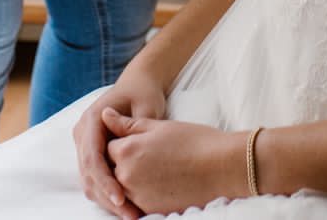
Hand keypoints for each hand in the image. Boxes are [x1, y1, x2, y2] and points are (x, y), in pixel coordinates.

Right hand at [73, 69, 168, 217]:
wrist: (137, 84)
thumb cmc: (143, 93)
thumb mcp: (145, 106)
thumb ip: (134, 125)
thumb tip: (127, 144)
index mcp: (92, 119)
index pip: (93, 156)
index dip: (105, 180)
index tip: (121, 198)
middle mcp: (83, 132)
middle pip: (88, 173)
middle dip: (107, 196)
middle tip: (129, 215)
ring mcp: (84, 143)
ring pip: (89, 180)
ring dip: (106, 199)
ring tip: (129, 215)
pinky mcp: (91, 152)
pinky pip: (94, 178)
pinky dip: (107, 194)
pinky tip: (125, 206)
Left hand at [102, 110, 248, 216]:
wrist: (222, 166)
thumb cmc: (193, 140)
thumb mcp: (159, 126)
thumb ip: (127, 124)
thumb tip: (104, 115)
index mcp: (127, 151)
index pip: (109, 147)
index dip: (121, 142)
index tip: (137, 140)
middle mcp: (127, 177)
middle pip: (112, 170)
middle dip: (122, 163)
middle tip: (147, 155)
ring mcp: (138, 197)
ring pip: (122, 189)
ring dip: (130, 181)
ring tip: (154, 169)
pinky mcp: (151, 211)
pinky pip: (136, 203)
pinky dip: (141, 195)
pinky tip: (159, 183)